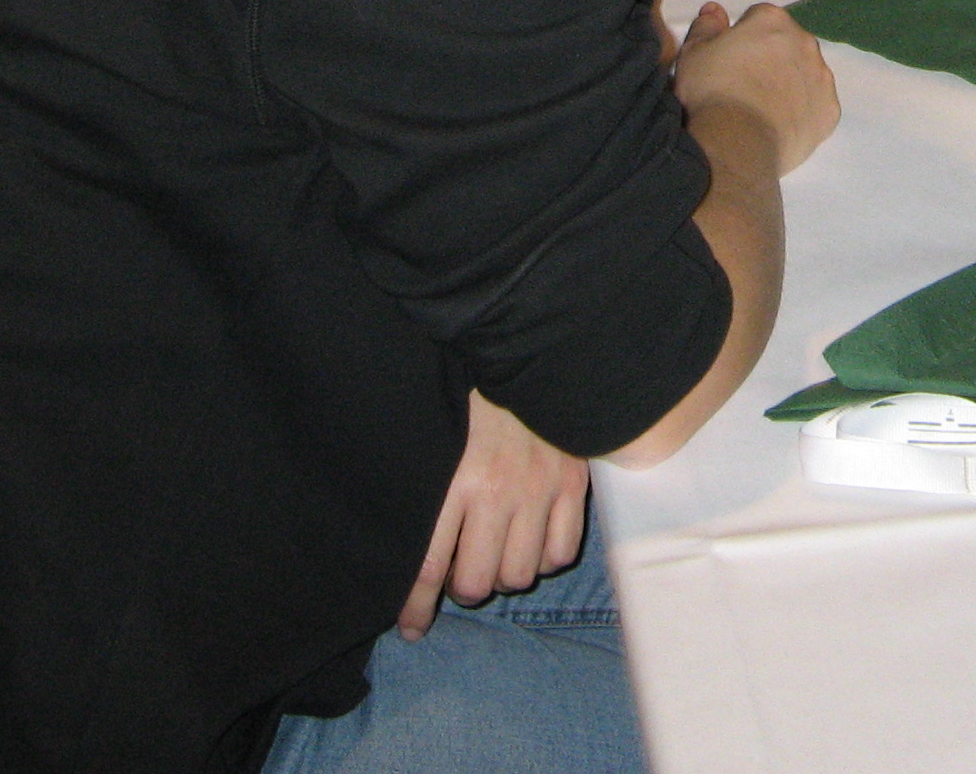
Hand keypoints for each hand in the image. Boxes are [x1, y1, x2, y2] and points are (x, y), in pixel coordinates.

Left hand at [402, 388, 587, 635]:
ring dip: (503, 574)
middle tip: (460, 572)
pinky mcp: (574, 484)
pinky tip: (532, 541)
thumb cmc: (466, 397)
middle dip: (463, 588)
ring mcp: (541, 488)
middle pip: (476, 582)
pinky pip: (561, 553)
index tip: (411, 628)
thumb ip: (420, 495)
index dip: (415, 606)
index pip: (427, 566)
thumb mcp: (432, 442)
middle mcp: (498, 490)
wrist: (526, 348)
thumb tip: (402, 554)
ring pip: (519, 575)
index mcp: (454, 479)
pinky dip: (545, 558)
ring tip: (495, 554)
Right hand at [672, 1, 839, 175]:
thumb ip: (706, 27)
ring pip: (806, 72)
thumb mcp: (693, 54)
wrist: (737, 142)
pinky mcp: (830, 110)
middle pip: (787, 43)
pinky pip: (817, 104)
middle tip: (745, 85)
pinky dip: (803, 111)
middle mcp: (804, 41)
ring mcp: (821, 76)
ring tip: (763, 108)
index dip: (742, 39)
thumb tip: (715, 10)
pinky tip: (781, 125)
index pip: (758, 19)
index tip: (730, 61)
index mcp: (771, 20)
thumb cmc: (712, 92)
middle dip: (771, 58)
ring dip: (790, 82)